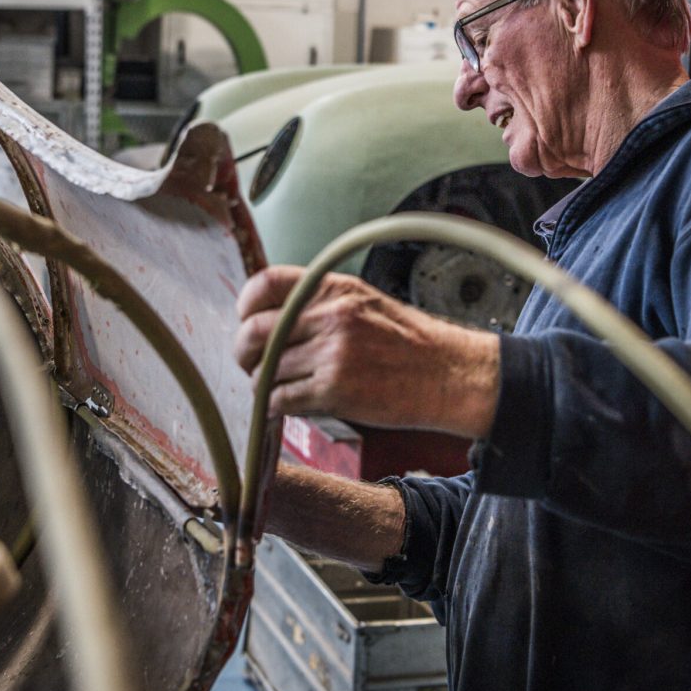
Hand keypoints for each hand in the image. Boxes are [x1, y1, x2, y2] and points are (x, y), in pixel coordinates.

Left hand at [233, 266, 499, 438]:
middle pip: (255, 331)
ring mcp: (331, 354)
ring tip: (278, 388)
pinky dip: (275, 407)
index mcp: (334, 289)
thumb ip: (320, 303)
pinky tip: (286, 406)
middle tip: (250, 364)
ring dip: (263, 384)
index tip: (247, 320)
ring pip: (265, 371)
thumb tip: (272, 316)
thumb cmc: (408, 342)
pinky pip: (280, 400)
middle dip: (244, 352)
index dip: (247, 305)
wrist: (447, 374)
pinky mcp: (334, 391)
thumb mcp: (364, 301)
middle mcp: (330, 317)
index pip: (266, 284)